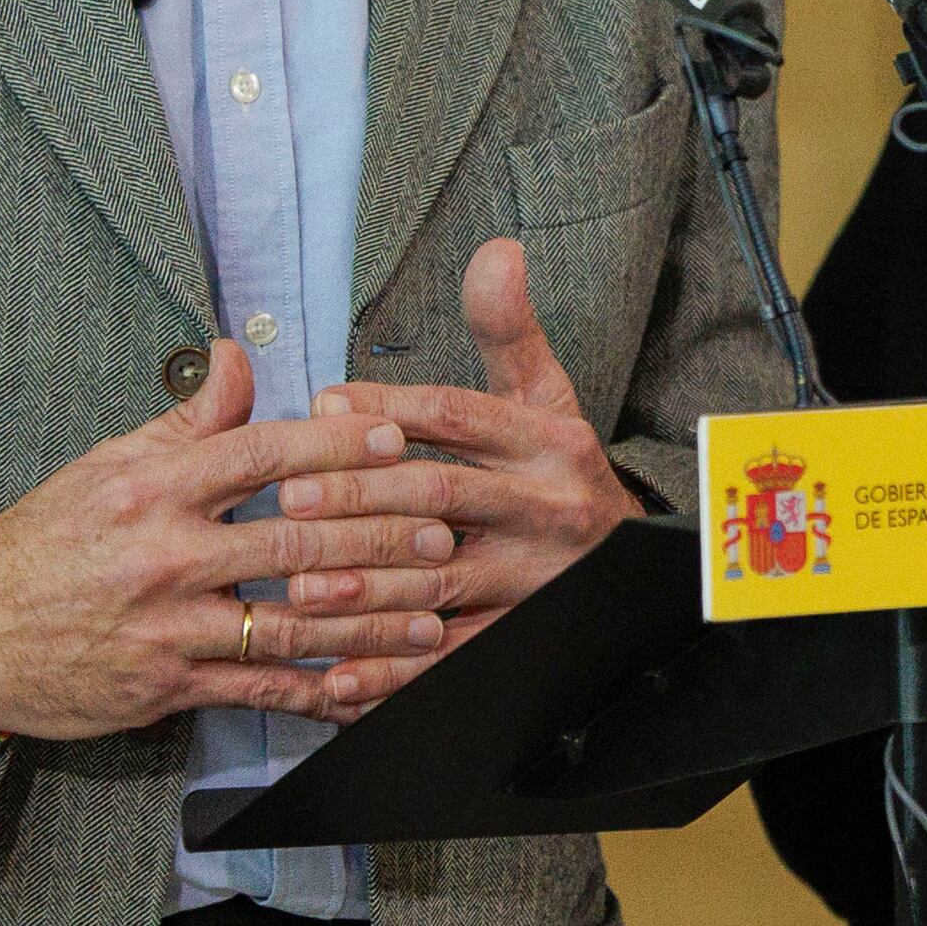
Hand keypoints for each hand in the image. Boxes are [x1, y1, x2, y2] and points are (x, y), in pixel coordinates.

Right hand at [0, 341, 431, 740]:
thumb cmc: (45, 543)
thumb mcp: (106, 466)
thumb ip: (187, 420)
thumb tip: (240, 355)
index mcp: (151, 489)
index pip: (260, 454)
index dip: (336, 445)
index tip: (397, 436)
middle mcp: (163, 554)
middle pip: (295, 541)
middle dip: (381, 537)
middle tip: (445, 530)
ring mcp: (168, 625)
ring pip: (293, 622)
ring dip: (372, 620)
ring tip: (433, 614)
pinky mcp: (168, 685)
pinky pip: (262, 688)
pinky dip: (323, 690)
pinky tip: (373, 686)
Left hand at [269, 238, 640, 705]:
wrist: (638, 568)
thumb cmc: (562, 473)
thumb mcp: (549, 398)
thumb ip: (510, 331)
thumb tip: (495, 253)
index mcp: (547, 443)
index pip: (458, 418)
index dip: (388, 411)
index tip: (321, 406)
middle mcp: (545, 508)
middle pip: (440, 496)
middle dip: (360, 498)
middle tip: (288, 499)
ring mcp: (533, 578)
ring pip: (438, 579)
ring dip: (366, 585)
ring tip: (299, 585)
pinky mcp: (520, 634)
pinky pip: (450, 656)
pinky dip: (393, 671)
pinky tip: (338, 672)